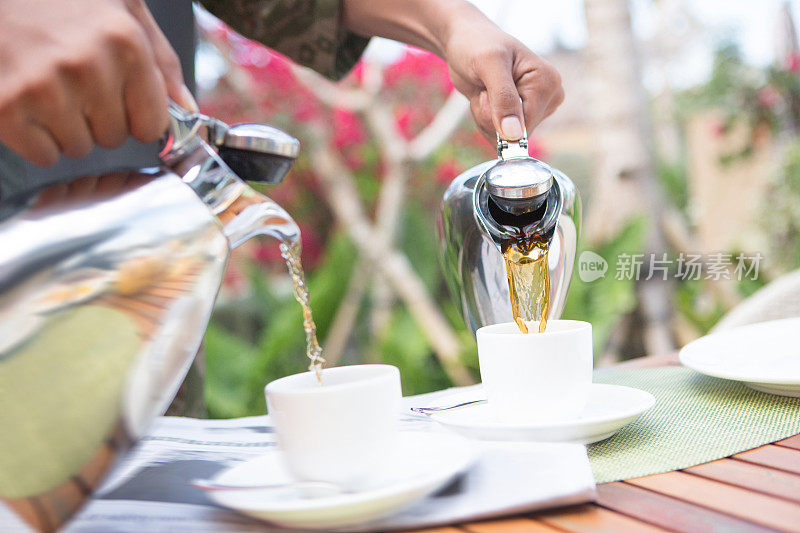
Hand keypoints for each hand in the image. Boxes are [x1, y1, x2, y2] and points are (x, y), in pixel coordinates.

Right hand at [0, 0, 196, 165]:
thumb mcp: (123, 7)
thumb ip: (160, 59)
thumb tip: (187, 109)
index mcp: (124, 43)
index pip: (152, 125)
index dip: (136, 115)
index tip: (119, 97)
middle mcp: (87, 67)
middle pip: (115, 137)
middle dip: (99, 117)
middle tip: (73, 80)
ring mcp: (44, 89)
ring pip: (79, 148)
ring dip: (67, 127)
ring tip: (48, 84)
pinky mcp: (6, 108)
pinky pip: (43, 155)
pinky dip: (35, 137)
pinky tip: (27, 98)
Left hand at [443, 12, 563, 141]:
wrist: (463, 42)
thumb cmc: (477, 44)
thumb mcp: (488, 64)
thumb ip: (503, 98)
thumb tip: (515, 135)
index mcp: (549, 82)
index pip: (526, 125)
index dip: (498, 117)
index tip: (487, 91)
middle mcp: (548, 97)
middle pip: (516, 135)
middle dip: (490, 117)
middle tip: (484, 89)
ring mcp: (534, 108)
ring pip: (506, 138)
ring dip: (485, 118)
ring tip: (484, 91)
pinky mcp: (520, 116)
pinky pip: (500, 137)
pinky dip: (484, 121)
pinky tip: (485, 99)